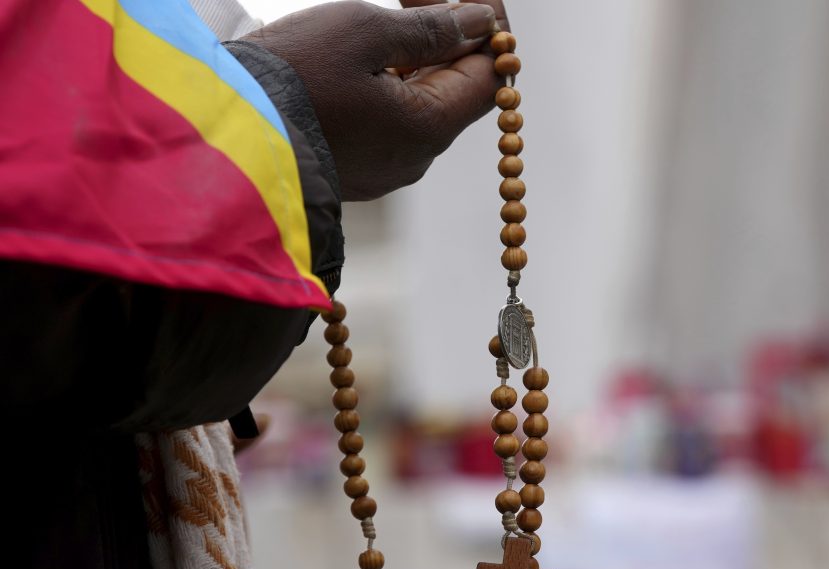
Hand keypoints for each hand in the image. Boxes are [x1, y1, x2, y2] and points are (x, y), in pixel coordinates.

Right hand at [242, 0, 506, 200]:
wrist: (219, 134)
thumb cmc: (291, 80)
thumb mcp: (365, 33)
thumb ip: (428, 28)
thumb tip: (477, 22)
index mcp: (430, 127)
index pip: (488, 78)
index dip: (487, 32)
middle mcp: (415, 157)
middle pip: (453, 90)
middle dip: (445, 38)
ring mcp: (383, 168)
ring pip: (416, 105)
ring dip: (413, 58)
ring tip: (385, 18)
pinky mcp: (352, 169)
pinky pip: (385, 122)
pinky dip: (386, 84)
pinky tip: (360, 57)